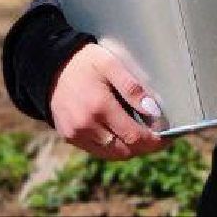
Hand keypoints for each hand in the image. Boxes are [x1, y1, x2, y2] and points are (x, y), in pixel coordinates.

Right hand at [48, 42, 169, 159]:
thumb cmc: (85, 62)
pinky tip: (120, 134)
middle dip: (144, 148)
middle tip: (158, 138)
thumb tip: (153, 111)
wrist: (49, 66)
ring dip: (129, 149)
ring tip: (141, 136)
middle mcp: (86, 125)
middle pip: (124, 150)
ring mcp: (76, 134)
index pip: (134, 136)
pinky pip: (96, 150)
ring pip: (111, 154)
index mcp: (100, 107)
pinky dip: (112, 147)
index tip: (167, 138)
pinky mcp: (69, 136)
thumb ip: (133, 88)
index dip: (154, 141)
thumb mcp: (111, 64)